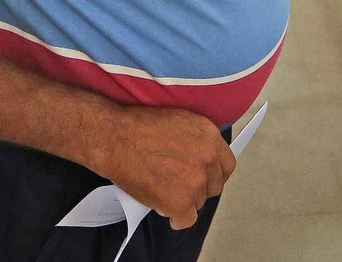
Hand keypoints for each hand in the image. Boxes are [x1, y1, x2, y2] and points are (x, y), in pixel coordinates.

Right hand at [92, 106, 236, 229]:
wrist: (114, 137)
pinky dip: (176, 217)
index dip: (213, 172)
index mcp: (209, 136)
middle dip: (199, 186)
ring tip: (162, 187)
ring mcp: (195, 183)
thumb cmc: (138, 125)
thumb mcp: (179, 121)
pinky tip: (164, 206)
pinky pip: (186, 219)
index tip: (202, 174)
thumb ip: (197, 140)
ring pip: (198, 202)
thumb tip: (201, 158)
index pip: (226, 165)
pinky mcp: (180, 202)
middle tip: (177, 182)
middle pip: (214, 186)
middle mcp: (208, 160)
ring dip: (184, 199)